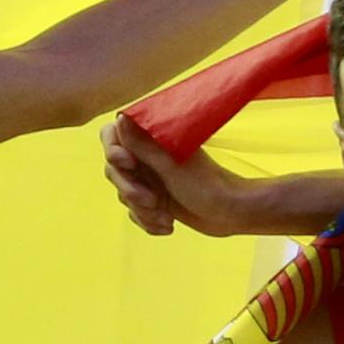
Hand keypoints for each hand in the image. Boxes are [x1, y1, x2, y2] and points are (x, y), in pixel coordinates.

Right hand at [102, 110, 245, 240]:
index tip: (130, 164)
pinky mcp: (154, 201)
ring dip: (142, 211)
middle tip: (154, 201)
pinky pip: (134, 212)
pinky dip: (148, 222)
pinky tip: (168, 226)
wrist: (231, 214)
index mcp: (151, 140)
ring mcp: (149, 180)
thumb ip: (143, 144)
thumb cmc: (207, 186)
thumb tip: (121, 117)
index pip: (111, 136)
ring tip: (167, 218)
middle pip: (114, 170)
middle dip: (131, 190)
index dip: (113, 151)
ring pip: (124, 195)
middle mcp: (146, 157)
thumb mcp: (171, 165)